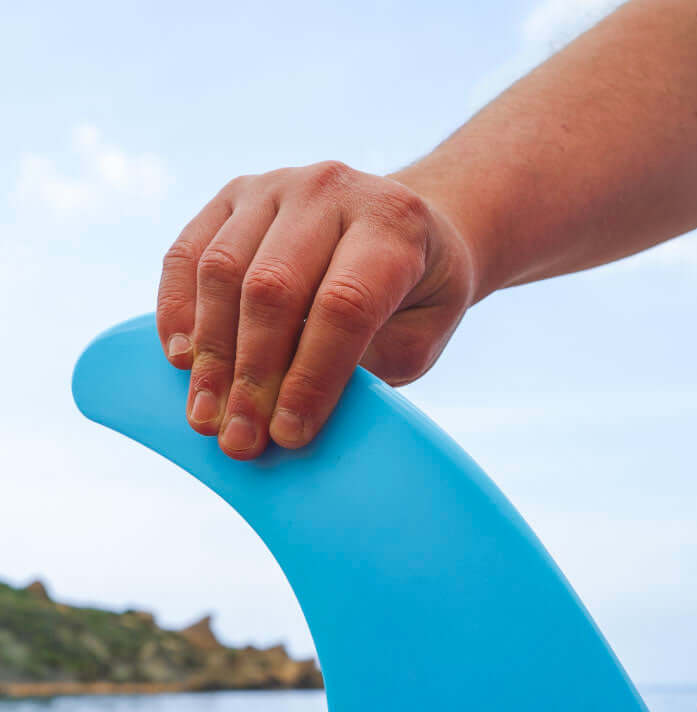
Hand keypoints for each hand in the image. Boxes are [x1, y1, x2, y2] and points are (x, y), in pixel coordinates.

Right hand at [155, 162, 476, 458]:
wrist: (407, 225)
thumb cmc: (416, 297)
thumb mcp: (417, 338)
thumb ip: (366, 368)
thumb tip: (290, 413)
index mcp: (393, 225)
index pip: (343, 305)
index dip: (311, 376)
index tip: (289, 433)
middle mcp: (332, 191)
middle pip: (273, 288)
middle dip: (253, 376)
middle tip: (240, 441)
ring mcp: (277, 185)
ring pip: (222, 271)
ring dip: (211, 356)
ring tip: (206, 417)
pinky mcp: (234, 196)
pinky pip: (188, 254)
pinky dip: (178, 313)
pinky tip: (182, 362)